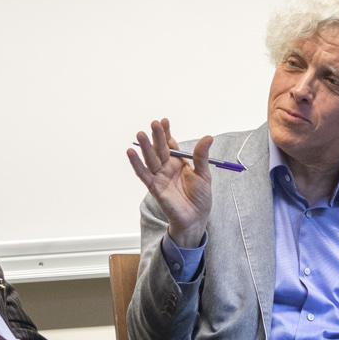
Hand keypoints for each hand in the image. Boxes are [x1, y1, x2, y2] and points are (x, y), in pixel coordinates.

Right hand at [126, 118, 212, 247]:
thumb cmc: (200, 198)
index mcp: (178, 163)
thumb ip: (202, 156)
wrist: (196, 218)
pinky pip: (143, 174)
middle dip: (157, 136)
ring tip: (141, 134)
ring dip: (145, 147)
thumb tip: (208, 137)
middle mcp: (167, 168)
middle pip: (159, 149)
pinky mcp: (155, 188)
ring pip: (150, 159)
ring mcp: (159, 177)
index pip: (170, 144)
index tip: (164, 121)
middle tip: (154, 124)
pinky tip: (130, 153)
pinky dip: (136, 164)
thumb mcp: (204, 174)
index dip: (167, 133)